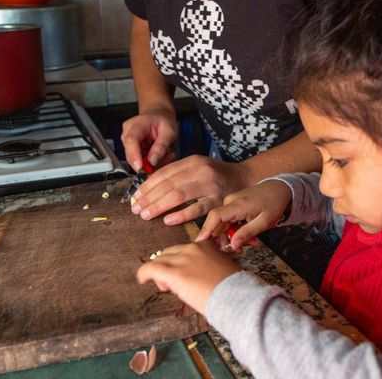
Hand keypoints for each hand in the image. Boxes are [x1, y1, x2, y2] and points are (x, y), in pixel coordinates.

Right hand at [121, 109, 177, 171]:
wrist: (159, 115)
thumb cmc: (163, 120)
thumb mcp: (169, 131)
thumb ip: (161, 146)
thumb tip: (152, 161)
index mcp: (137, 124)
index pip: (131, 141)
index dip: (134, 156)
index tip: (140, 167)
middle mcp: (128, 132)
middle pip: (132, 154)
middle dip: (148, 162)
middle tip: (165, 158)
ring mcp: (128, 141)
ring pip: (136, 159)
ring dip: (152, 162)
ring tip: (165, 153)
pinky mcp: (131, 148)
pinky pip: (139, 160)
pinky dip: (150, 160)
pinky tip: (159, 154)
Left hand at [131, 155, 248, 225]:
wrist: (245, 179)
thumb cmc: (217, 176)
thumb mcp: (198, 167)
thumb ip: (178, 174)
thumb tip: (150, 188)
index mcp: (193, 161)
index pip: (164, 173)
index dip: (147, 185)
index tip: (136, 196)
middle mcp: (201, 171)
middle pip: (168, 184)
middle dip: (149, 198)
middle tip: (136, 209)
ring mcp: (210, 186)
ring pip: (179, 195)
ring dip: (159, 206)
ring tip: (146, 215)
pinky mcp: (218, 201)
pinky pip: (196, 209)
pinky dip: (180, 215)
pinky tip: (168, 220)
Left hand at [136, 240, 240, 315]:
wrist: (236, 297)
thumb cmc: (233, 289)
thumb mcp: (224, 269)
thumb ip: (210, 267)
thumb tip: (202, 276)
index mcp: (206, 246)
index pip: (184, 249)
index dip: (179, 261)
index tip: (183, 273)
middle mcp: (192, 248)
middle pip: (169, 253)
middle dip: (167, 266)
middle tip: (171, 284)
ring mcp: (182, 259)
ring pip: (160, 261)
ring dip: (159, 274)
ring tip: (166, 288)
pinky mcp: (173, 272)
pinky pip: (151, 268)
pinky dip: (143, 272)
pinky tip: (141, 279)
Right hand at [196, 181, 291, 250]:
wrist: (280, 188)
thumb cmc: (274, 203)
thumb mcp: (264, 222)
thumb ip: (247, 233)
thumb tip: (232, 245)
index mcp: (237, 205)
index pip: (216, 216)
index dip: (206, 229)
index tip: (200, 242)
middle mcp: (230, 202)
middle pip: (218, 224)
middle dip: (225, 240)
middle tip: (239, 250)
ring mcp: (230, 202)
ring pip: (224, 224)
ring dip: (233, 235)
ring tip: (251, 242)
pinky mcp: (233, 204)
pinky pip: (229, 220)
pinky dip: (235, 229)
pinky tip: (247, 235)